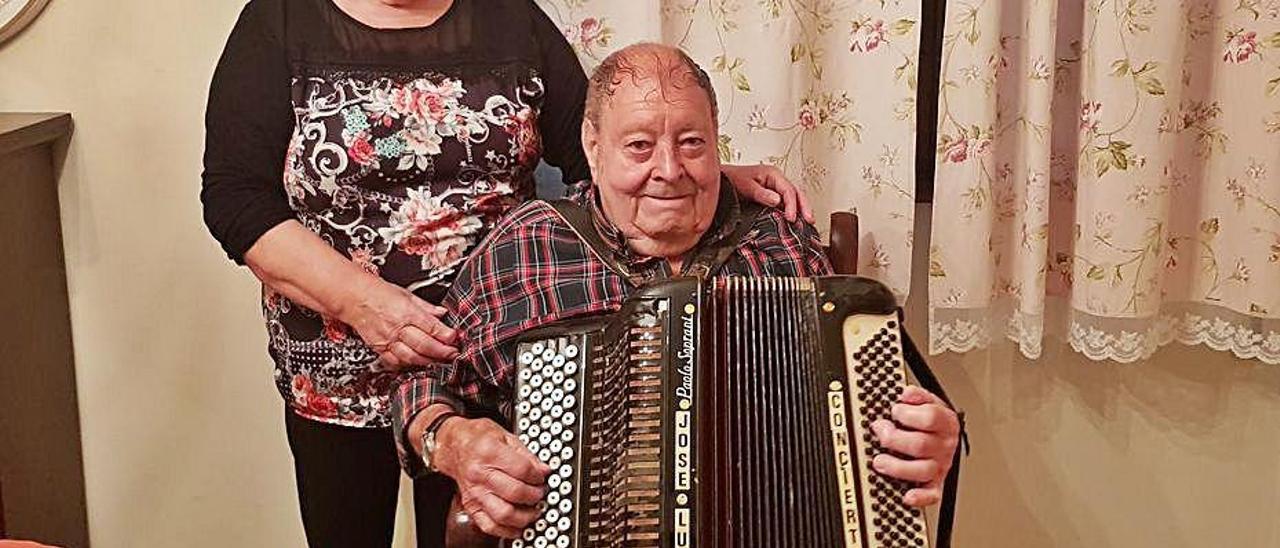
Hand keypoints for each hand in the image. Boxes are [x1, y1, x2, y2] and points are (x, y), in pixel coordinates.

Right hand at [340, 276, 458, 369]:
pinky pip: (396, 362)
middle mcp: (397, 327)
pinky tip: (418, 363)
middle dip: (442, 352)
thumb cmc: (378, 293)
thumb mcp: (406, 294)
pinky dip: (408, 365)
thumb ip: (426, 307)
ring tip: (440, 361)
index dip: (445, 334)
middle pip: (424, 345)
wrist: (354, 298)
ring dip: (428, 361)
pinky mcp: (379, 349)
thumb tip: (442, 313)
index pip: (431, 326)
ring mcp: (387, 340)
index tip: (455, 338)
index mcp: (406, 311)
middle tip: (454, 354)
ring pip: (411, 357)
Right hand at [433, 417, 550, 538]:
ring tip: (533, 510)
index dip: (538, 476)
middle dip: (535, 495)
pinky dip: (507, 530)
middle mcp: (479, 474)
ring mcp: (474, 492)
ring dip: (524, 515)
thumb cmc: (478, 438)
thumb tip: (544, 471)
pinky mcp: (471, 506)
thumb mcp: (505, 436)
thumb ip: (527, 455)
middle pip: (515, 492)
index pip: (522, 470)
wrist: (454, 446)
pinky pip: (490, 525)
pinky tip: (518, 524)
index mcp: (489, 452)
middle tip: (540, 492)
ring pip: (504, 513)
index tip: (542, 477)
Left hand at [721, 163, 814, 223]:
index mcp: (773, 174)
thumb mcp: (745, 185)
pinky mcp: (771, 197)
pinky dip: (792, 211)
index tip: (791, 218)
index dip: (792, 204)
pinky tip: (795, 221)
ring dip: (801, 209)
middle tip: (810, 220)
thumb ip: (761, 193)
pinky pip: (786, 204)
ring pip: (794, 198)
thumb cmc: (731, 179)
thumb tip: (777, 200)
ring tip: (807, 223)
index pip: (788, 190)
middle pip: (797, 192)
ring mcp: (775, 189)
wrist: (720, 181)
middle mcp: (776, 181)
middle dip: (805, 206)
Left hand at [870, 385, 960, 506]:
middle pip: (920, 444)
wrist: (946, 435)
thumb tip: (907, 394)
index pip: (930, 418)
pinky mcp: (935, 482)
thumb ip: (918, 395)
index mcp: (945, 423)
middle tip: (880, 432)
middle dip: (894, 439)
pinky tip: (908, 496)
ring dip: (897, 467)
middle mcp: (944, 445)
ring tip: (880, 462)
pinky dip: (920, 497)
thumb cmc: (932, 420)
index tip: (895, 411)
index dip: (908, 413)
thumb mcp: (929, 401)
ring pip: (922, 470)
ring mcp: (940, 465)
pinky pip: (932, 494)